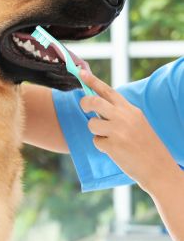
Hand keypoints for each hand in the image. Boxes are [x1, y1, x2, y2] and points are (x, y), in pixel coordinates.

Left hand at [79, 70, 180, 192]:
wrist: (159, 168)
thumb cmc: (145, 145)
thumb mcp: (137, 122)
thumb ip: (119, 113)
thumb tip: (96, 105)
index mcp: (130, 109)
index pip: (108, 91)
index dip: (92, 81)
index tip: (80, 72)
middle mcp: (124, 117)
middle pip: (94, 101)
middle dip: (85, 103)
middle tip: (84, 108)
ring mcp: (118, 131)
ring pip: (92, 124)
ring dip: (96, 132)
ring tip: (110, 139)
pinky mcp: (113, 145)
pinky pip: (96, 141)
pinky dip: (102, 146)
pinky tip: (115, 151)